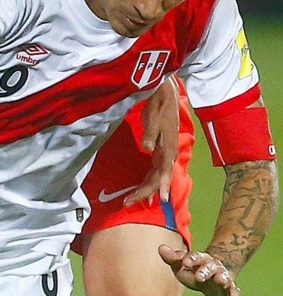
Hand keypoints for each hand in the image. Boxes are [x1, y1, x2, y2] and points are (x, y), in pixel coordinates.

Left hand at [125, 79, 179, 205]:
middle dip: (144, 192)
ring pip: (157, 176)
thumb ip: (151, 132)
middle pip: (158, 178)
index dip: (156, 186)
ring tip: (131, 201)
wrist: (167, 92)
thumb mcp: (153, 115)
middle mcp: (169, 153)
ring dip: (145, 188)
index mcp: (168, 147)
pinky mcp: (161, 149)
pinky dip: (148, 180)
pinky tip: (142, 188)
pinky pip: (155, 169)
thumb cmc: (159, 102)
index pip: (162, 172)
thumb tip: (148, 147)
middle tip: (127, 203)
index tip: (153, 199)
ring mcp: (165, 152)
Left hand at [158, 244, 240, 295]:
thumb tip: (160, 247)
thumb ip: (172, 258)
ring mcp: (222, 276)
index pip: (195, 257)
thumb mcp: (181, 264)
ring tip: (220, 280)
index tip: (185, 262)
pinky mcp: (229, 289)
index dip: (190, 259)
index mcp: (200, 259)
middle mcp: (213, 266)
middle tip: (199, 277)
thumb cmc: (192, 269)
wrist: (213, 276)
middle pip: (209, 267)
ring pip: (223, 276)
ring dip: (222, 278)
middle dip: (205, 271)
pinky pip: (234, 292)